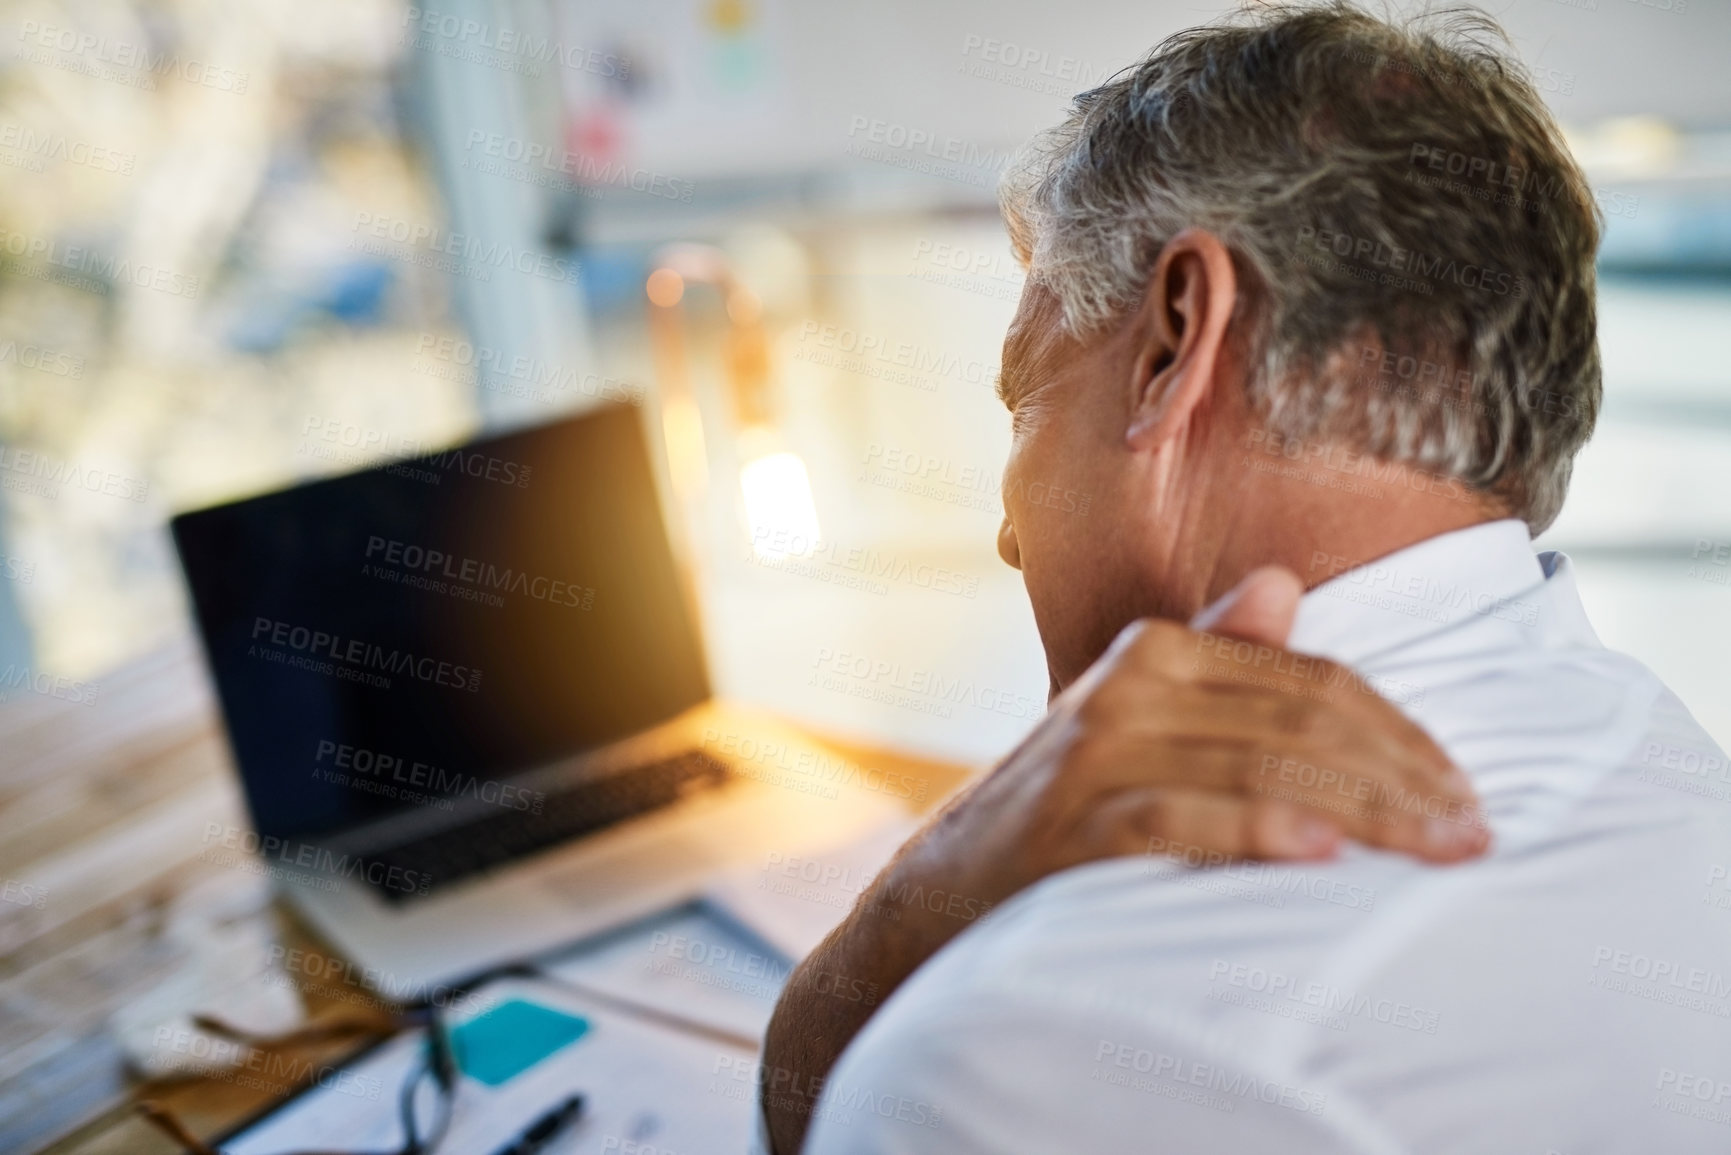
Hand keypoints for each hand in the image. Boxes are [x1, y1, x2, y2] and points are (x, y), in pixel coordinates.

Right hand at [763, 566, 1486, 1154]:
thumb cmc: (1068, 807)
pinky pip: (1180, 818)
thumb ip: (1216, 656)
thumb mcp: (1139, 720)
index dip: (1400, 733)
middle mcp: (1131, 684)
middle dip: (1401, 777)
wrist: (945, 887)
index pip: (1313, 680)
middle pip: (1301, 720)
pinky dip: (1255, 832)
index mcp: (1159, 650)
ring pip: (1259, 766)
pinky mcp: (1071, 823)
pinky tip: (1319, 854)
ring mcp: (1097, 752)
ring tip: (1429, 848)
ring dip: (1360, 809)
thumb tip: (1285, 584)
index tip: (1462, 792)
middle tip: (1470, 834)